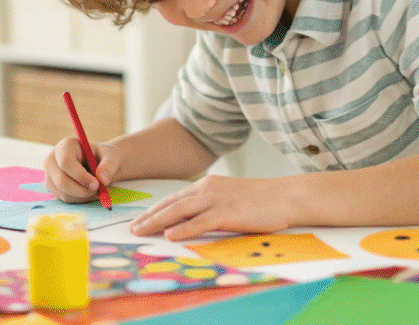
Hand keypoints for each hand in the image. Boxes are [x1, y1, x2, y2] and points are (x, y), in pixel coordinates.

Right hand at [43, 138, 120, 203]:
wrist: (98, 164)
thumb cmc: (103, 157)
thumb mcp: (112, 155)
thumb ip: (109, 165)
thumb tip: (102, 179)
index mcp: (65, 146)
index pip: (66, 162)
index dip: (80, 176)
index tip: (97, 185)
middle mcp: (52, 159)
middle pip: (61, 180)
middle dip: (82, 190)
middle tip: (99, 191)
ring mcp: (50, 174)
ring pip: (64, 193)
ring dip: (83, 196)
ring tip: (96, 188)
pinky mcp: (52, 187)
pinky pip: (65, 199)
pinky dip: (80, 199)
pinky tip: (88, 191)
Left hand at [129, 174, 295, 240]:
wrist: (286, 195)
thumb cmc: (262, 200)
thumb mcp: (230, 196)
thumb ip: (210, 204)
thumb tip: (192, 219)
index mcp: (207, 185)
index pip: (174, 198)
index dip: (155, 209)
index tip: (141, 219)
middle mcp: (207, 189)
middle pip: (171, 203)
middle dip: (150, 216)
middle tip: (133, 227)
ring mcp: (216, 200)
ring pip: (179, 211)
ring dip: (157, 222)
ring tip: (141, 231)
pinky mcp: (227, 213)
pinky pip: (200, 222)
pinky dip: (183, 229)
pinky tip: (170, 235)